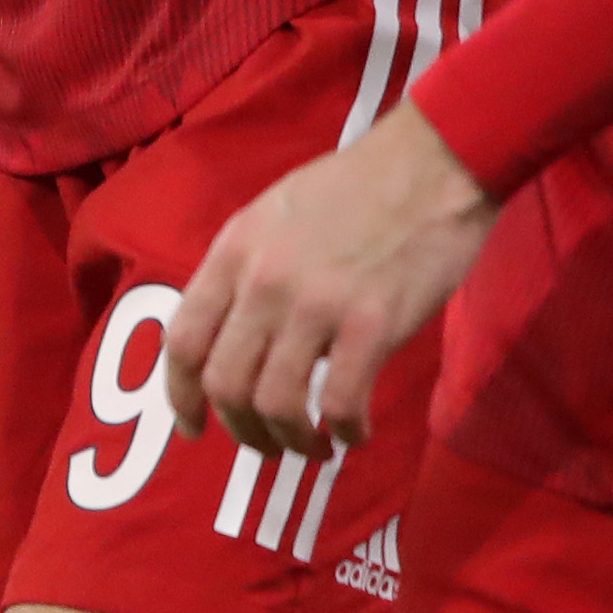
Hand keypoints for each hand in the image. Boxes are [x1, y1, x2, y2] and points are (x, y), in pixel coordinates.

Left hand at [166, 106, 496, 455]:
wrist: (431, 163)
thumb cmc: (355, 187)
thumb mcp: (273, 216)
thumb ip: (245, 272)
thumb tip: (232, 337)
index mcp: (234, 251)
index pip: (183, 340)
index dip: (180, 397)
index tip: (192, 429)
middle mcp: (264, 282)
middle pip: (226, 384)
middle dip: (242, 430)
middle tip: (266, 444)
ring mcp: (316, 305)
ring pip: (277, 404)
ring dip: (291, 441)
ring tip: (313, 448)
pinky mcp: (371, 325)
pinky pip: (341, 403)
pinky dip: (344, 432)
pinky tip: (356, 433)